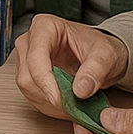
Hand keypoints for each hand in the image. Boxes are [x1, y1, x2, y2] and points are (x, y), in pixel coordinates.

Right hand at [14, 14, 128, 118]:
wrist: (101, 56)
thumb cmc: (100, 48)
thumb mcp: (106, 56)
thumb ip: (95, 71)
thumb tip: (80, 90)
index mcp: (45, 27)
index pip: (35, 58)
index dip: (45, 81)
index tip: (59, 99)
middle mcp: (30, 42)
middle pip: (27, 76)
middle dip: (50, 95)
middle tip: (74, 106)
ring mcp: (26, 60)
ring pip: (27, 89)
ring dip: (50, 103)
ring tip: (74, 105)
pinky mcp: (29, 77)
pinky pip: (32, 97)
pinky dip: (49, 106)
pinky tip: (67, 105)